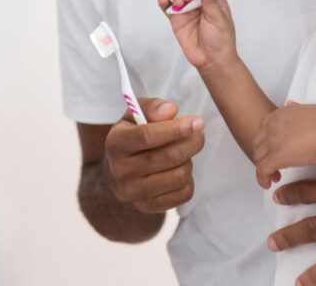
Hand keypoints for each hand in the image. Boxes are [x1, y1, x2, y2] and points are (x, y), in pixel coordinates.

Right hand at [104, 97, 205, 212]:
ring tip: (183, 154)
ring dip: (188, 161)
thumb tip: (171, 110)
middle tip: (199, 134)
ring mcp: (133, 192)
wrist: (120, 170)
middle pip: (168, 157)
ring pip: (178, 176)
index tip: (197, 122)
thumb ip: (152, 107)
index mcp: (116, 143)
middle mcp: (120, 170)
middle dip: (191, 143)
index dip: (175, 129)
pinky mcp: (148, 207)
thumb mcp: (135, 114)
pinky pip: (183, 194)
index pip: (147, 136)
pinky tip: (179, 170)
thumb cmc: (133, 135)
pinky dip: (188, 180)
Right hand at [158, 0, 236, 72]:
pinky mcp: (177, 19)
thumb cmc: (221, 41)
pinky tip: (164, 0)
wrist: (211, 61)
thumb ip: (211, 0)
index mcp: (214, 0)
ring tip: (180, 4)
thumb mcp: (218, 19)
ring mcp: (188, 10)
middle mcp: (200, 3)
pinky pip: (168, 7)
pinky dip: (164, 1)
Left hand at [253, 102, 315, 187]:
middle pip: (258, 144)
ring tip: (275, 177)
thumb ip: (296, 107)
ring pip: (258, 158)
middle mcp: (271, 127)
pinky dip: (262, 179)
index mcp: (279, 115)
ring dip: (264, 168)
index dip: (267, 142)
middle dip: (264, 155)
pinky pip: (261, 171)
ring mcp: (272, 142)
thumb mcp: (308, 108)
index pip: (263, 130)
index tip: (276, 150)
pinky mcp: (276, 157)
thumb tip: (290, 103)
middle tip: (274, 165)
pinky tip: (268, 184)